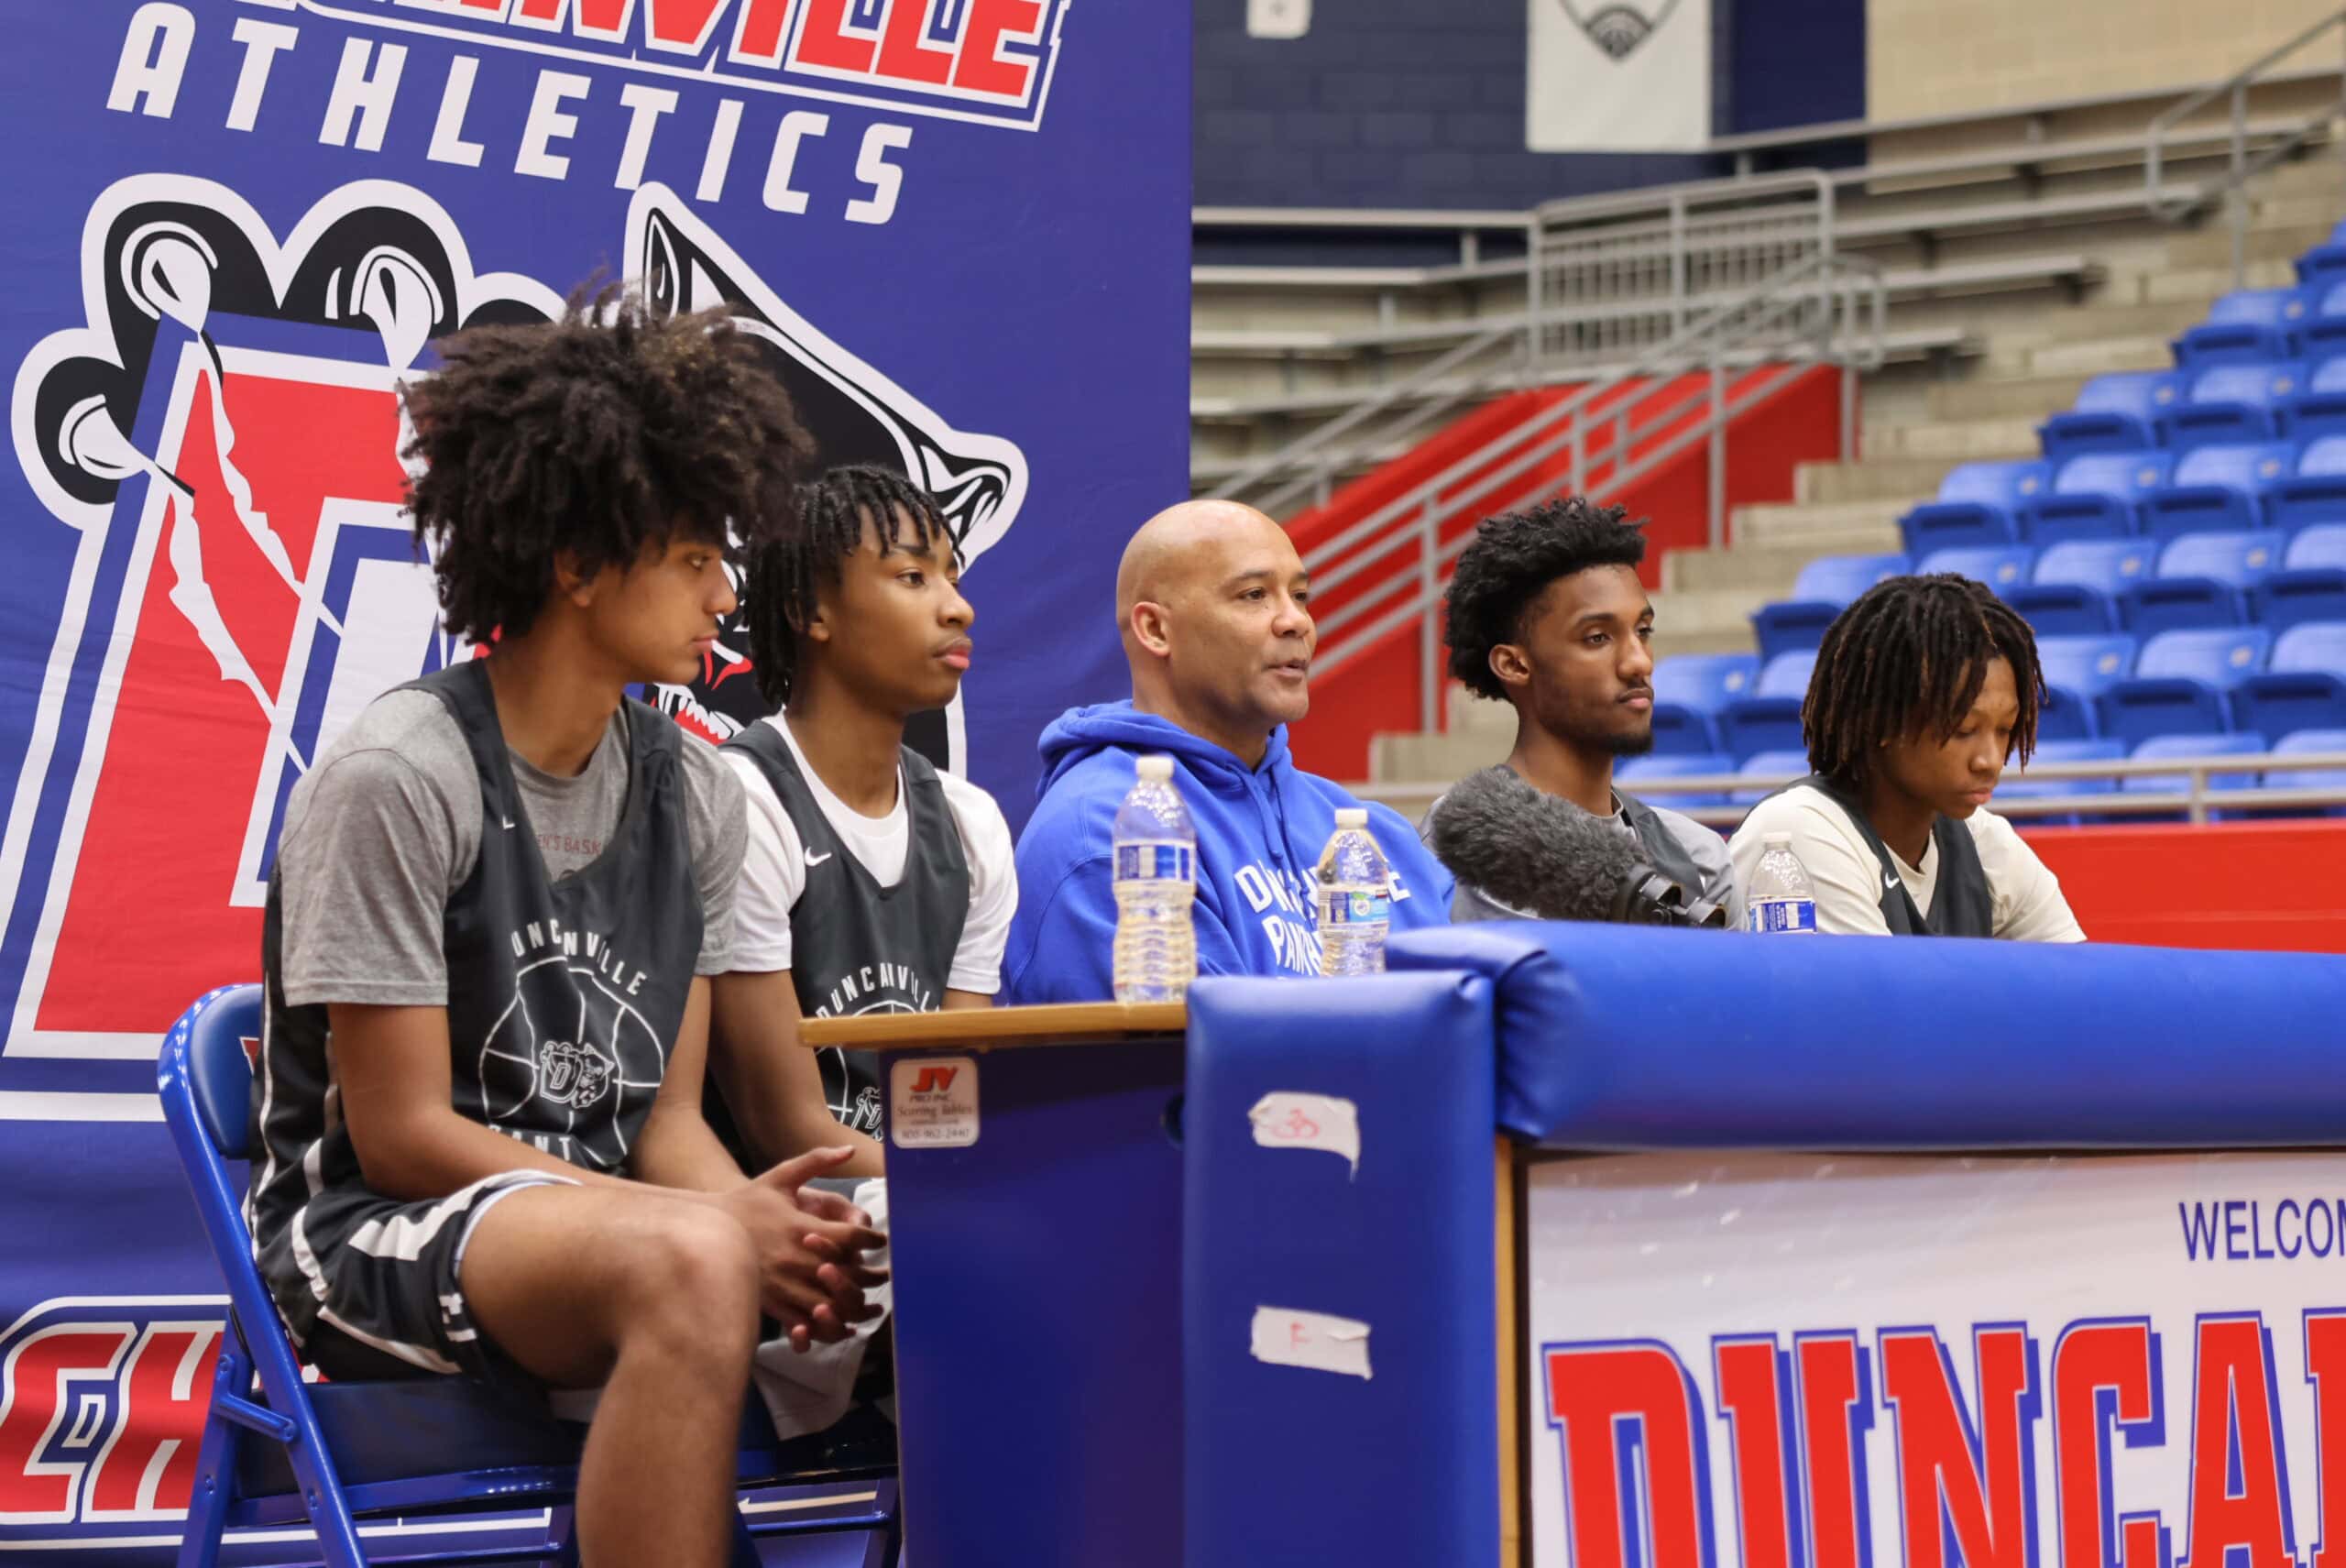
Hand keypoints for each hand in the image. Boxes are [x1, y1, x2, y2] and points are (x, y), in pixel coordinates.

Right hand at [716, 1147, 888, 1346]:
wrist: (706, 1232)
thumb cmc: (748, 1202)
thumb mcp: (782, 1177)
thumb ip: (817, 1160)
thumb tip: (850, 1149)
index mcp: (802, 1227)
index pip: (851, 1236)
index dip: (873, 1239)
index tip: (881, 1240)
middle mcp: (796, 1258)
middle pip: (848, 1274)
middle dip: (871, 1276)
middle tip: (885, 1274)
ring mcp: (784, 1285)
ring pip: (831, 1304)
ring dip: (855, 1305)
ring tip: (871, 1305)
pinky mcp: (772, 1305)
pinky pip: (807, 1324)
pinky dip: (828, 1326)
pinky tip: (843, 1323)